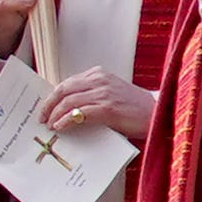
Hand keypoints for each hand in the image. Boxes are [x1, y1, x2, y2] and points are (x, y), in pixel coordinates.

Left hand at [36, 65, 156, 145]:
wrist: (160, 114)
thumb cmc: (136, 108)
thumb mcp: (111, 94)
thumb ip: (91, 95)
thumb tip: (67, 109)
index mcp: (99, 74)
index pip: (68, 82)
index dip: (53, 96)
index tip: (46, 108)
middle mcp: (100, 79)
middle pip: (63, 89)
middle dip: (49, 104)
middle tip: (42, 118)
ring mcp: (104, 93)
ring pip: (68, 101)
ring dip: (55, 114)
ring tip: (50, 125)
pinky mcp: (108, 107)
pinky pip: (78, 113)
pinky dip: (66, 120)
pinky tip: (60, 127)